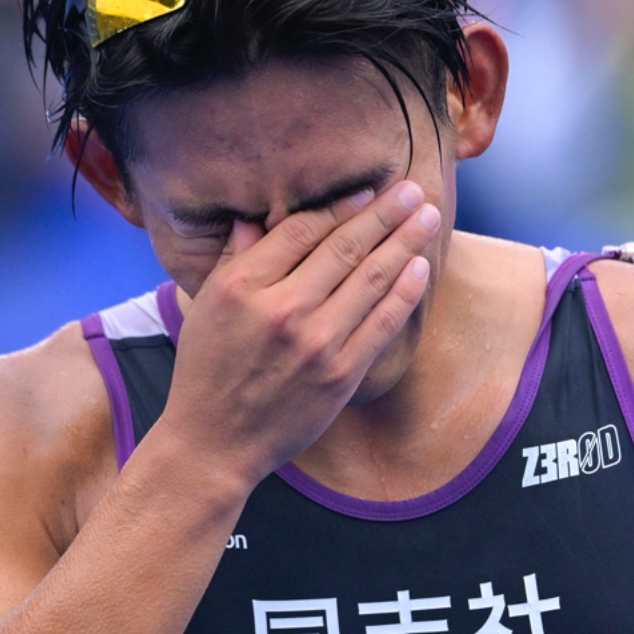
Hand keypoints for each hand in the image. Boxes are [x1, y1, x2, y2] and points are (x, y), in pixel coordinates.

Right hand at [154, 180, 437, 492]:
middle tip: (411, 189)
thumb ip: (235, 260)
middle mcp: (281, 309)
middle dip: (384, 214)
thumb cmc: (207, 371)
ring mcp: (316, 343)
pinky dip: (405, 292)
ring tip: (427, 216)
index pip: (302, 231)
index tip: (366, 192)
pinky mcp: (340, 374)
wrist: (214, 443)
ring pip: (371, 280)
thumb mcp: (205, 307)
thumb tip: (254, 219)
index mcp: (242, 286)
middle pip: (344, 248)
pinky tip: (420, 267)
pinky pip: (382, 324)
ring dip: (405, 243)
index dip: (340, 207)